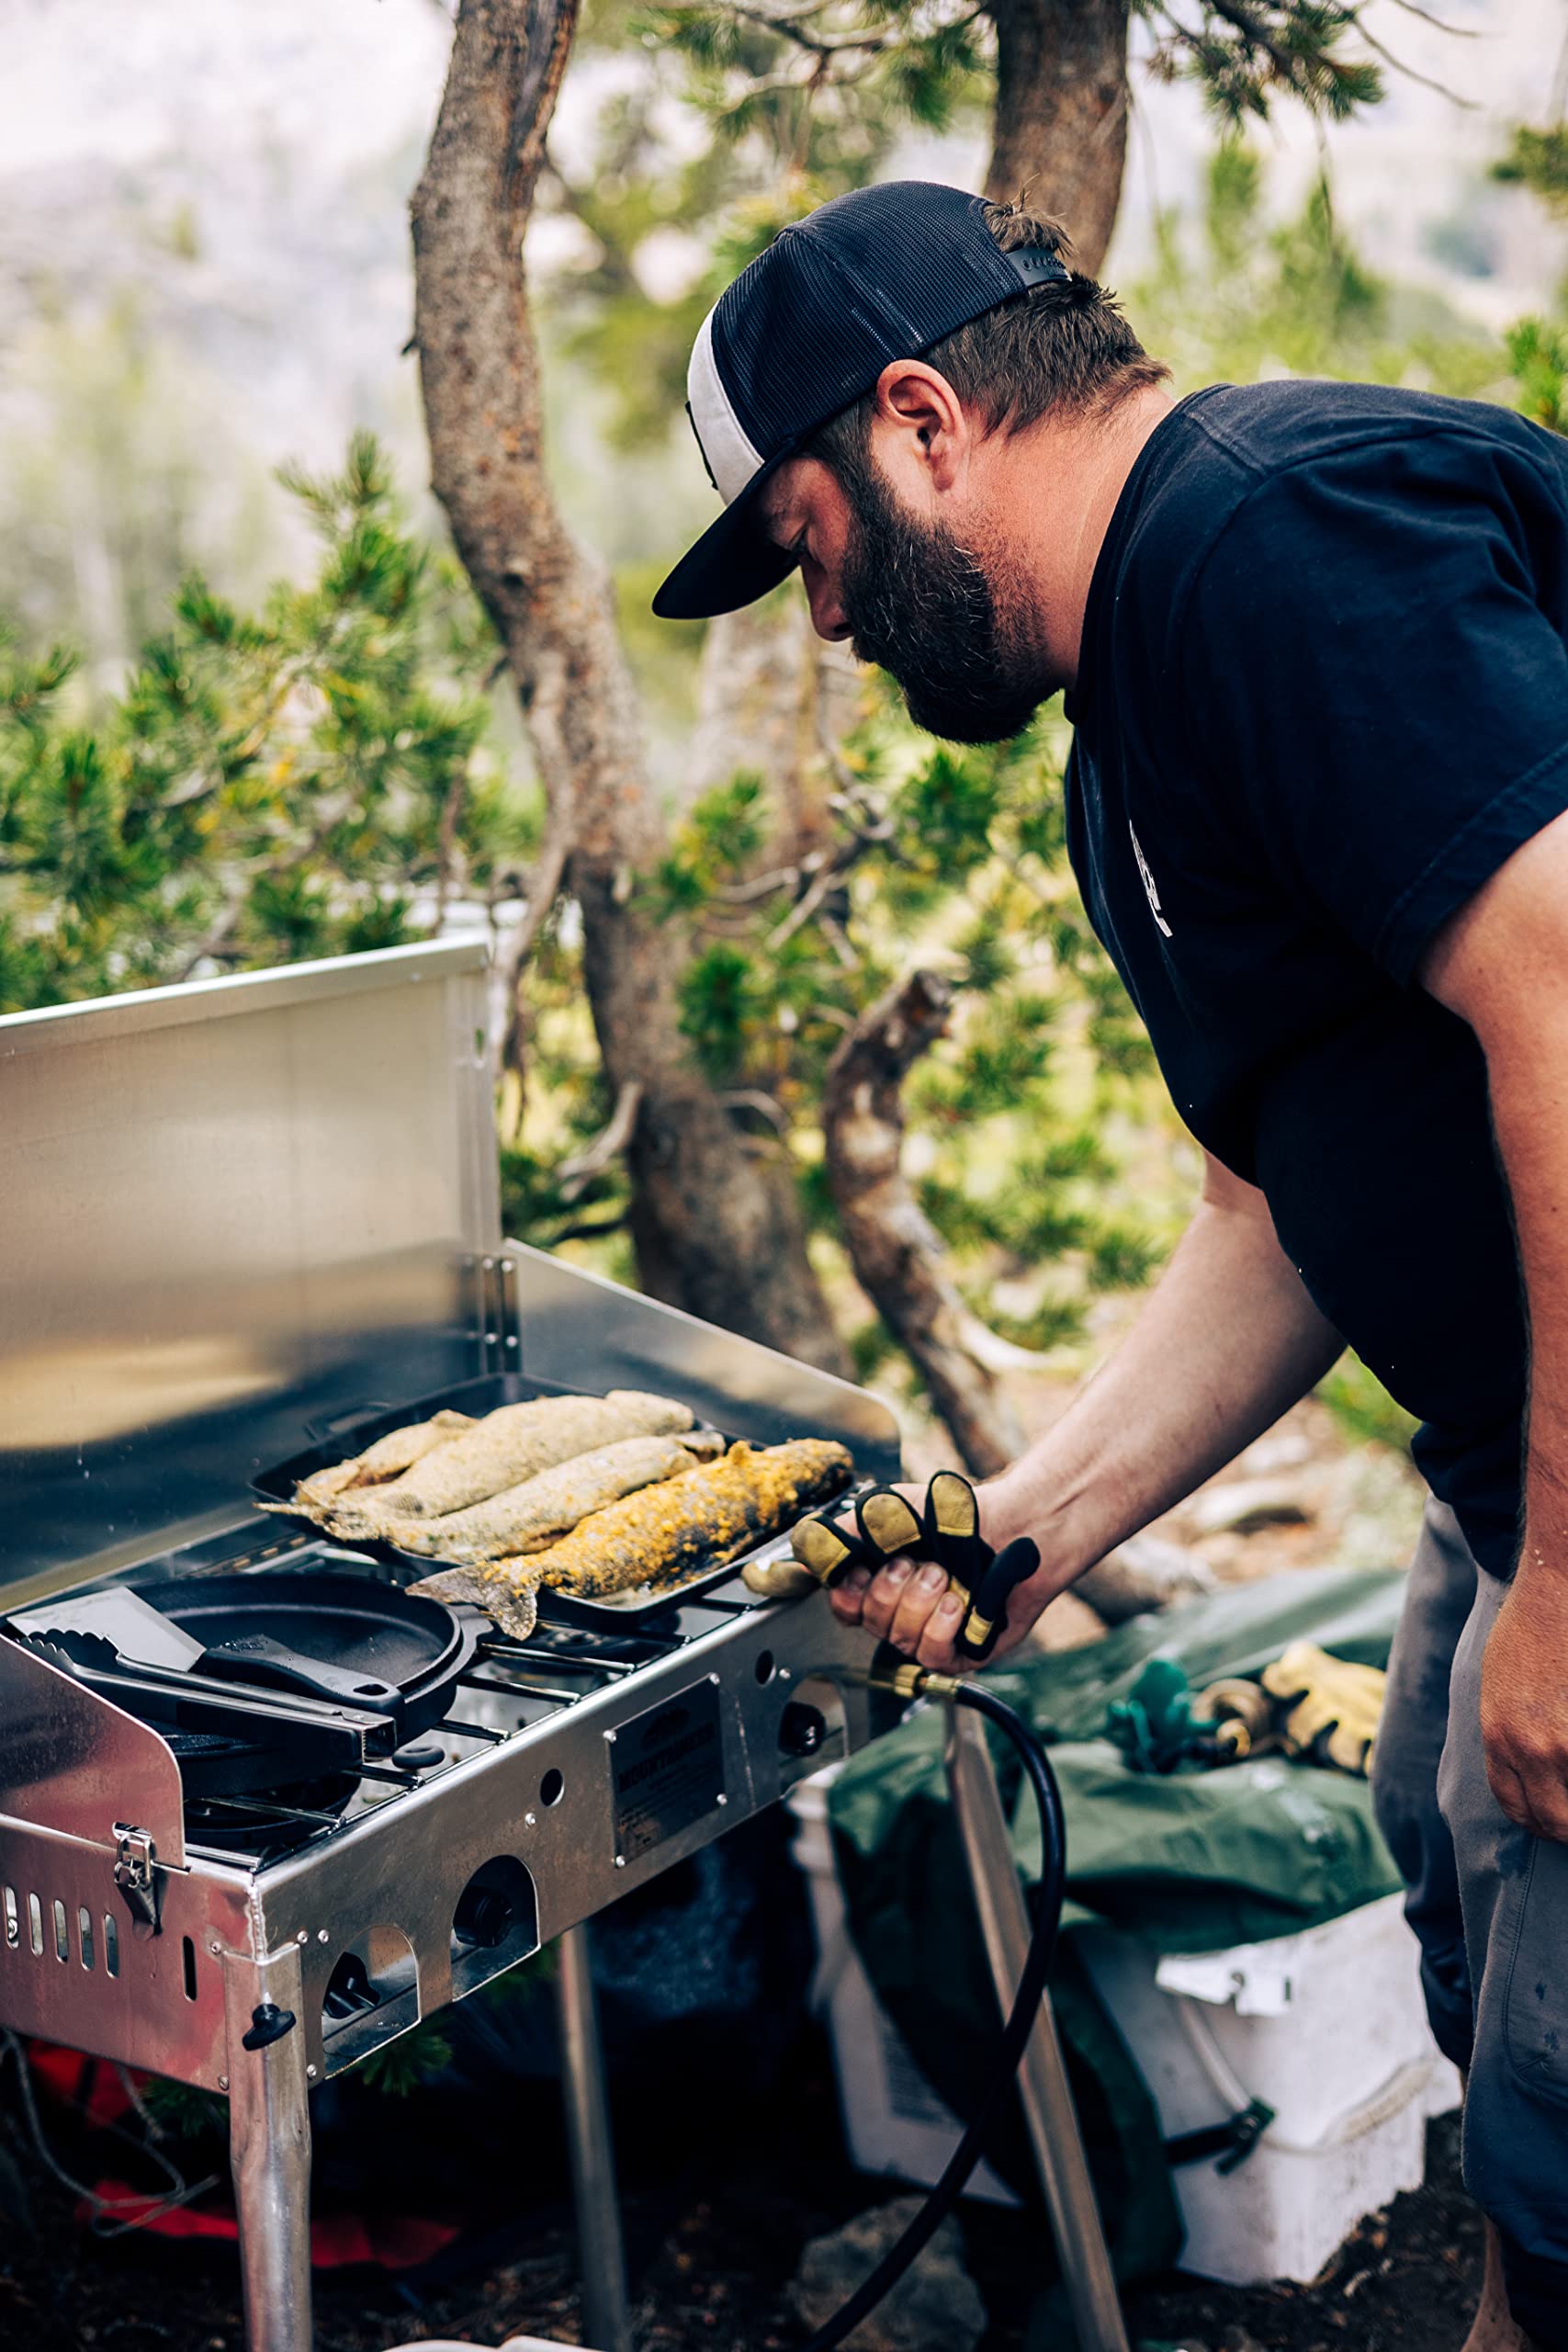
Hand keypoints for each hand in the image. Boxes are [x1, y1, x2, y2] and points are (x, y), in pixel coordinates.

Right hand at [826, 1474, 1067, 1671]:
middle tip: (917, 1563)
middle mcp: (900, 1612)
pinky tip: (958, 1603)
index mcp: (880, 1582)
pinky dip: (942, 1623)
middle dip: (890, 1587)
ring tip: (945, 1575)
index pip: (842, 1603)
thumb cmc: (956, 1518)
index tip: (862, 1567)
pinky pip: (930, 1654)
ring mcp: (928, 1634)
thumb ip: (846, 1530)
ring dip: (921, 1599)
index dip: (847, 1589)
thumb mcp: (892, 1512)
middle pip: (865, 1620)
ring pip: (898, 1637)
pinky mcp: (958, 1653)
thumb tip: (805, 1548)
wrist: (1013, 1528)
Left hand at [1480, 1564, 1567, 1839]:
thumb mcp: (1497, 1684)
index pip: (1515, 1807)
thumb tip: (1527, 1768)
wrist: (1559, 1587)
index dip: (1538, 1822)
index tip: (1553, 1822)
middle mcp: (1535, 1747)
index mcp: (1499, 1736)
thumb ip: (1509, 1732)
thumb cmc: (1528, 1628)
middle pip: (1556, 1822)